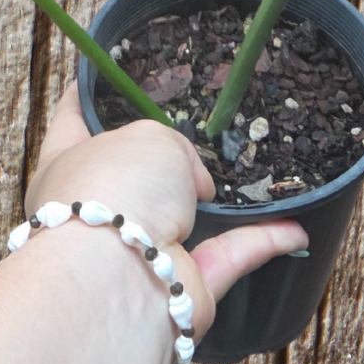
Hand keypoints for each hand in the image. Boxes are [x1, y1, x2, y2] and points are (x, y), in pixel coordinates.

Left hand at [25, 83, 307, 335]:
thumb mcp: (150, 137)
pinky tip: (295, 228)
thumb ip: (175, 148)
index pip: (73, 120)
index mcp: (68, 164)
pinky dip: (260, 243)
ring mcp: (137, 252)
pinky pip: (227, 258)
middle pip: (133, 175)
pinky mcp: (179, 288)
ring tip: (251, 182)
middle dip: (164, 161)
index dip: (85, 96)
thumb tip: (195, 190)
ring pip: (183, 224)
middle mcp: (98, 211)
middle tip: (198, 136)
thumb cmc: (115, 192)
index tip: (95, 76)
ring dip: (217, 210)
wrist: (118, 282)